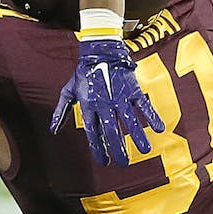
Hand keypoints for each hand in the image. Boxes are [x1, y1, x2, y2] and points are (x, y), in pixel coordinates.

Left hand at [50, 36, 163, 165]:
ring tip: (145, 151)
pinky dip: (152, 116)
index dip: (98, 148)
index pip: (94, 132)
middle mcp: (105, 103)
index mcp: (89, 106)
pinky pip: (144, 104)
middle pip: (112, 131)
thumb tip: (53, 130)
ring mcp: (120, 96)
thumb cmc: (83, 73)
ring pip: (130, 120)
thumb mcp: (68, 91)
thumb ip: (61, 112)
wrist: (99, 50)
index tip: (104, 162)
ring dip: (138, 136)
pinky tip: (159, 129)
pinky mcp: (132, 89)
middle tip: (123, 163)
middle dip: (118, 149)